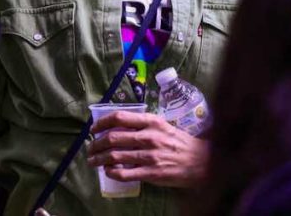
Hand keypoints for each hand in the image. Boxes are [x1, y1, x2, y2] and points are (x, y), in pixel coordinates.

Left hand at [86, 111, 207, 187]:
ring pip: (115, 156)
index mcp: (151, 122)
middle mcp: (149, 137)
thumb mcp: (162, 126)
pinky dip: (112, 172)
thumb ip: (142, 125)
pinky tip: (108, 171)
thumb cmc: (179, 142)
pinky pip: (125, 173)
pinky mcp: (151, 173)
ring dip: (99, 159)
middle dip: (96, 144)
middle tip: (90, 148)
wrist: (200, 161)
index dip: (102, 123)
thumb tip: (116, 127)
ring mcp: (150, 156)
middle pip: (113, 138)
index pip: (119, 118)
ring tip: (93, 161)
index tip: (94, 129)